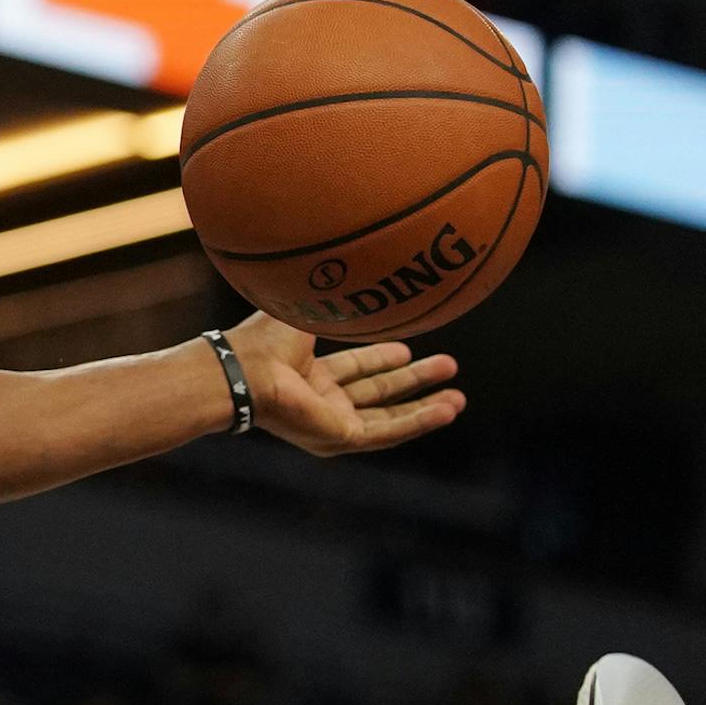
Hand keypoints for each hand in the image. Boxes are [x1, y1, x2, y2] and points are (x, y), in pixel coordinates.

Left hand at [225, 311, 464, 456]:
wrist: (246, 369)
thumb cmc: (262, 338)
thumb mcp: (310, 312)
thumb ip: (338, 300)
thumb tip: (362, 267)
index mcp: (303, 371)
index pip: (351, 368)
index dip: (381, 358)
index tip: (407, 344)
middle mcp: (316, 399)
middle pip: (374, 393)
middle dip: (412, 381)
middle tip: (448, 366)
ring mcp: (328, 421)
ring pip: (387, 417)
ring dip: (423, 407)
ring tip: (459, 397)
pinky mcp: (339, 437)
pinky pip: (387, 431)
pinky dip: (419, 421)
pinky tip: (447, 410)